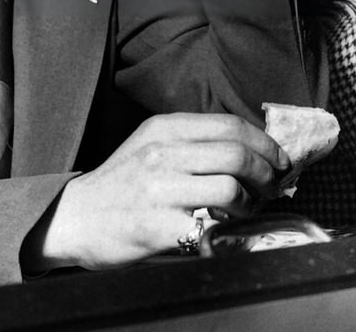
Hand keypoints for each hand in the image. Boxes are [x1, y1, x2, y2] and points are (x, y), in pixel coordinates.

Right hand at [26, 113, 288, 269]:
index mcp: (166, 127)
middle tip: (273, 187)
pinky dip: (227, 229)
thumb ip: (192, 140)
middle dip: (266, 172)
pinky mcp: (157, 225)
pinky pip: (209, 225)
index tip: (279, 159)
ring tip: (247, 209)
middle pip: (237, 154)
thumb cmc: (122, 181)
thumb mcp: (151, 143)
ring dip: (250, 202)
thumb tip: (249, 148)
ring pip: (230, 187)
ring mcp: (160, 188)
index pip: (230, 126)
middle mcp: (164, 152)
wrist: (76, 218)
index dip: (264, 143)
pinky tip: (226, 230)